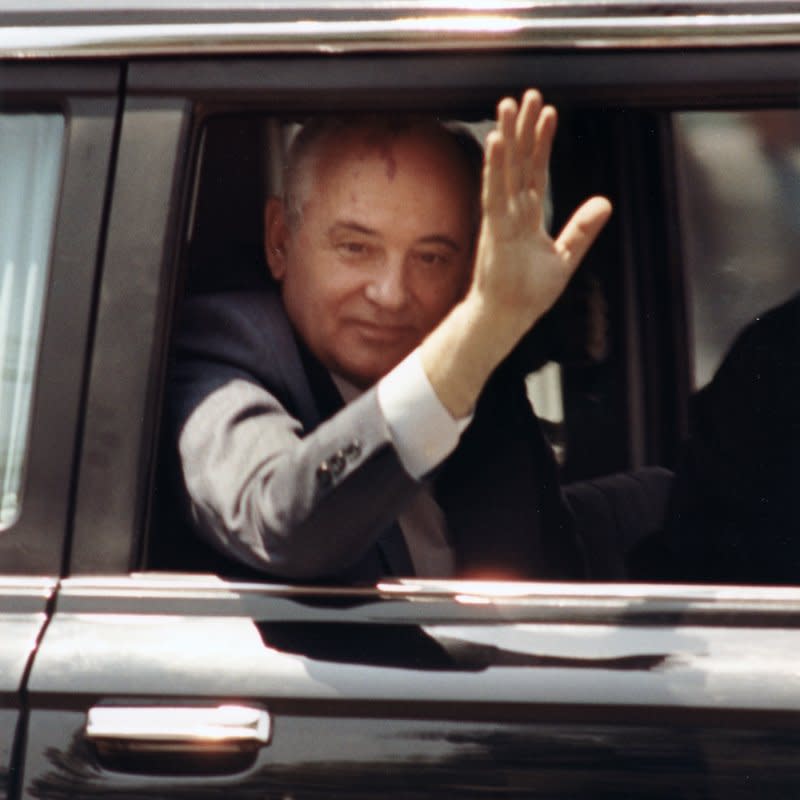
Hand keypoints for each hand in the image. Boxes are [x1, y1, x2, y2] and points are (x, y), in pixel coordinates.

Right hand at [470, 90, 611, 338]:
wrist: (507, 318)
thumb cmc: (528, 293)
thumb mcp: (564, 258)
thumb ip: (582, 229)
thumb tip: (605, 202)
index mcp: (527, 217)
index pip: (536, 171)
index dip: (542, 143)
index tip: (548, 113)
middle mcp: (511, 212)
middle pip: (518, 162)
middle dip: (523, 128)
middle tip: (526, 94)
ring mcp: (501, 219)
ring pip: (505, 169)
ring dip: (507, 136)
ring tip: (508, 104)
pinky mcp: (494, 230)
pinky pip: (494, 192)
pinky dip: (495, 166)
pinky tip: (497, 140)